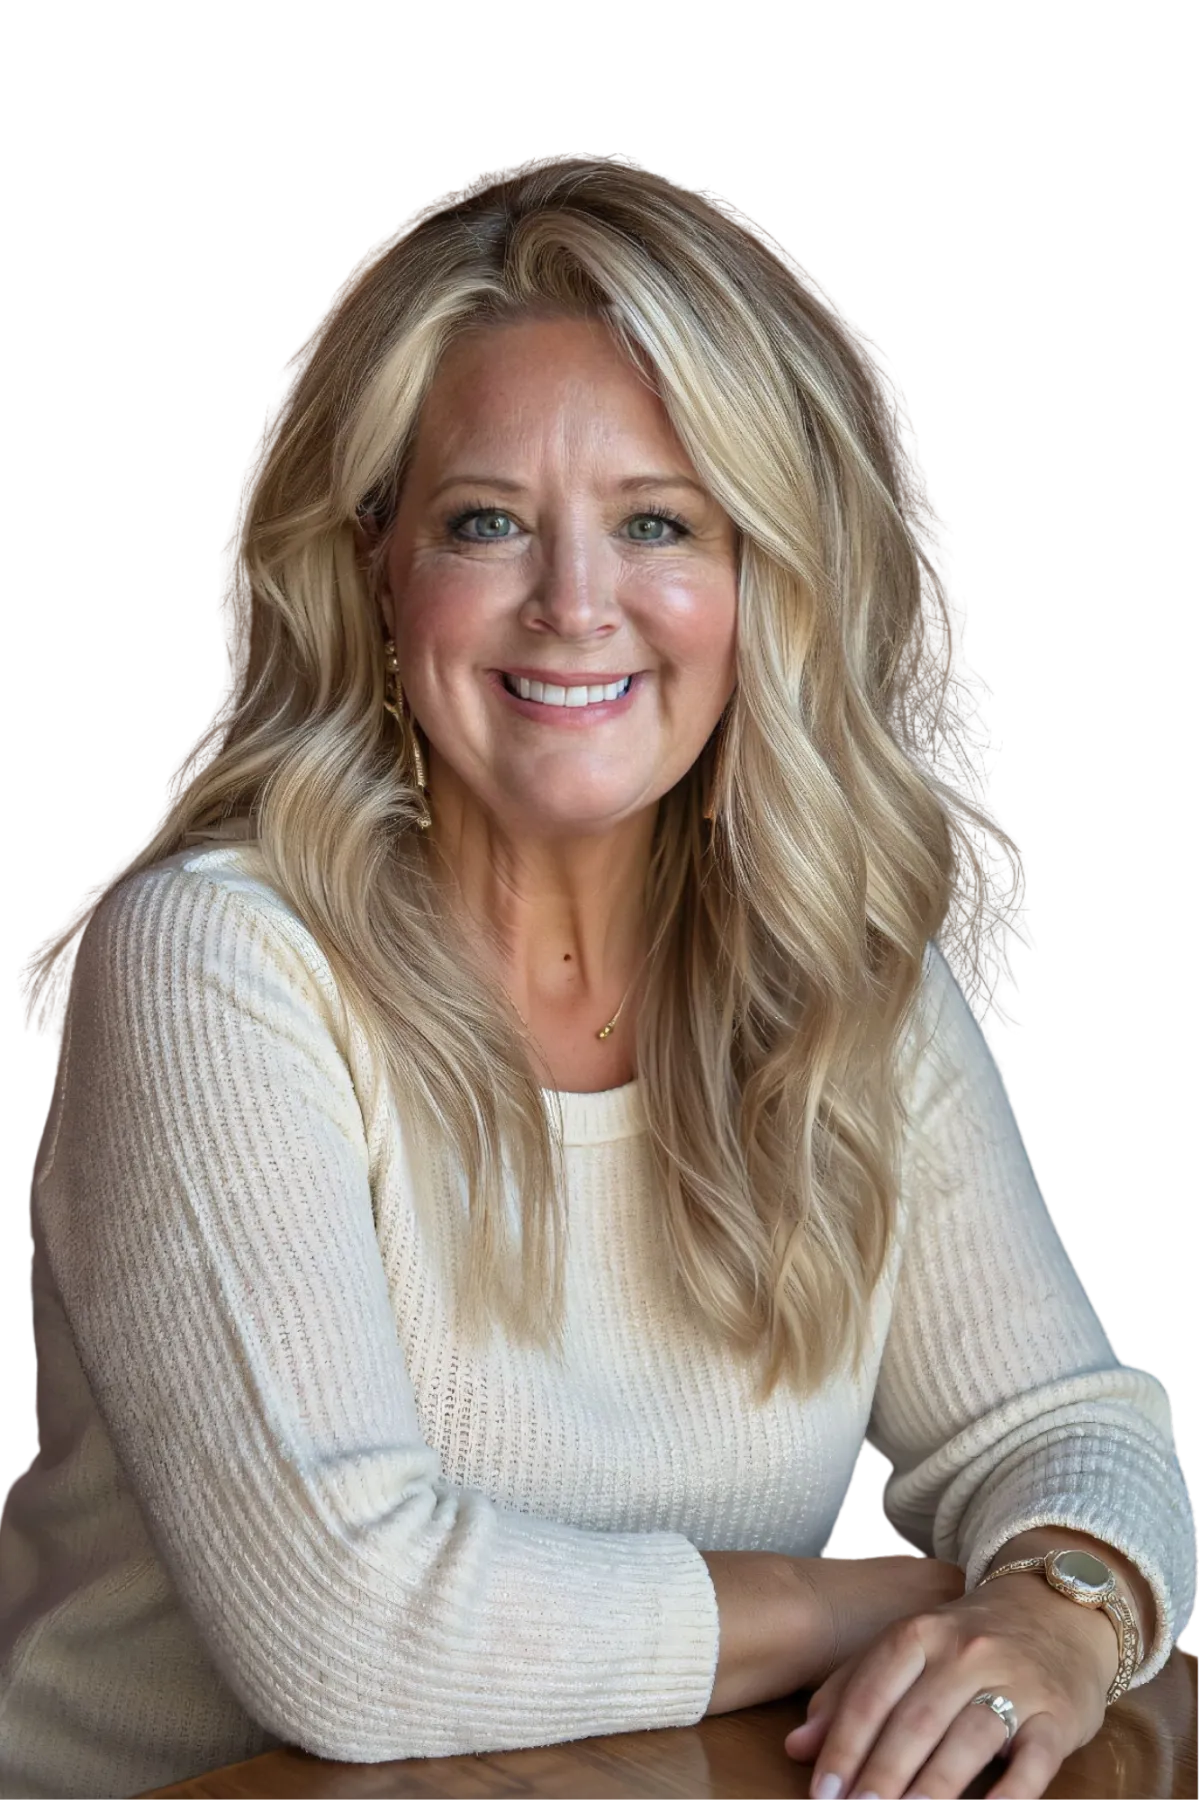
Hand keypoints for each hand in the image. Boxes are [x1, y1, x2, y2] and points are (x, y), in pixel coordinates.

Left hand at [782, 1570, 1116, 1799]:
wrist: (1056, 1608)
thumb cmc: (966, 1639)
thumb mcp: (906, 1647)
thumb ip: (850, 1691)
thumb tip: (796, 1747)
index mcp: (919, 1633)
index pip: (873, 1692)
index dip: (844, 1745)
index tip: (822, 1793)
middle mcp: (965, 1652)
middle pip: (916, 1721)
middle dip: (881, 1776)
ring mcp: (1014, 1682)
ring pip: (967, 1740)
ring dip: (932, 1789)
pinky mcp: (1056, 1715)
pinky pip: (1033, 1761)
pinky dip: (1009, 1795)